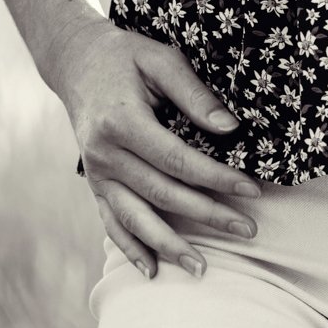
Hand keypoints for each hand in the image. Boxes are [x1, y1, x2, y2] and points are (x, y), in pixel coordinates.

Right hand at [55, 18, 262, 279]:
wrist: (75, 62)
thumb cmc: (126, 57)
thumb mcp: (161, 60)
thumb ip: (194, 94)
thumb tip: (230, 128)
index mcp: (122, 122)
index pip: (177, 160)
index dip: (216, 178)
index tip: (251, 189)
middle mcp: (104, 154)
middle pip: (162, 194)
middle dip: (207, 215)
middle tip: (248, 229)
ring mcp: (96, 173)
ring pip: (135, 217)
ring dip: (169, 245)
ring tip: (202, 268)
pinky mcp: (94, 184)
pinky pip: (111, 222)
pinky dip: (131, 248)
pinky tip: (152, 271)